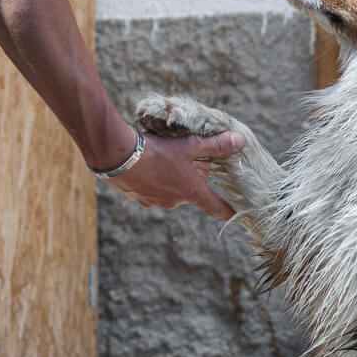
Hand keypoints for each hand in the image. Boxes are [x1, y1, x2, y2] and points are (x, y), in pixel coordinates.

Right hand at [105, 130, 245, 215]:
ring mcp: (155, 202)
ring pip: (171, 189)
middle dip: (192, 175)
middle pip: (191, 191)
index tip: (234, 215)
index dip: (226, 210)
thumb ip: (215, 145)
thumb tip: (240, 142)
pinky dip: (153, 179)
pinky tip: (145, 164)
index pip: (215, 207)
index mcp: (190, 192)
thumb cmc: (156, 151)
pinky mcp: (138, 198)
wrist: (116, 156)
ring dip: (171, 176)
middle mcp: (174, 202)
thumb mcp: (190, 145)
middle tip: (186, 155)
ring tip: (162, 157)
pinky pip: (152, 189)